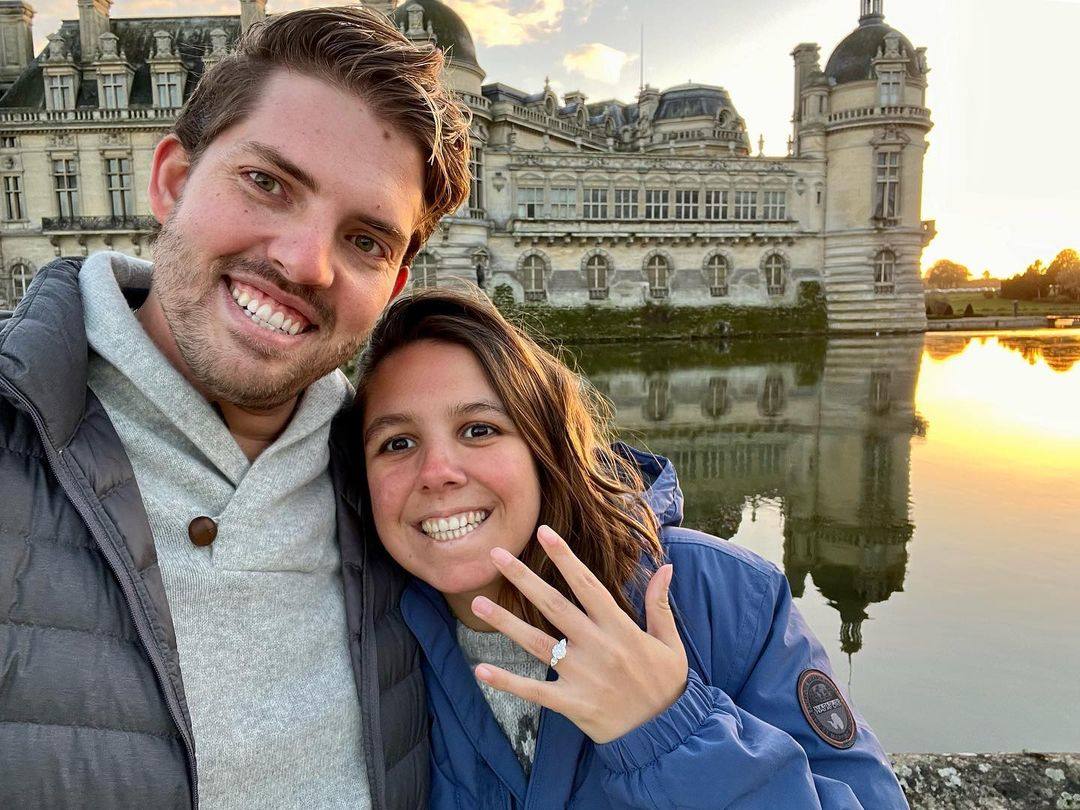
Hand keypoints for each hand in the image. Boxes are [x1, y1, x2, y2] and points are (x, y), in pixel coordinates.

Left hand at [472, 525, 688, 743]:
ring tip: (478, 603)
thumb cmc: (665, 685)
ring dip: (505, 622)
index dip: (565, 557)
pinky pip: (534, 691)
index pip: (587, 585)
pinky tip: (481, 670)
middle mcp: (597, 647)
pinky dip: (508, 682)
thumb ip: (660, 605)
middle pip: (554, 606)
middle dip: (524, 579)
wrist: (665, 735)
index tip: (544, 532)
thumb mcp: (669, 643)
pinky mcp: (571, 703)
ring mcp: (582, 675)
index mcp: (620, 628)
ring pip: (537, 642)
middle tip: (496, 555)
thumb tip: (666, 567)